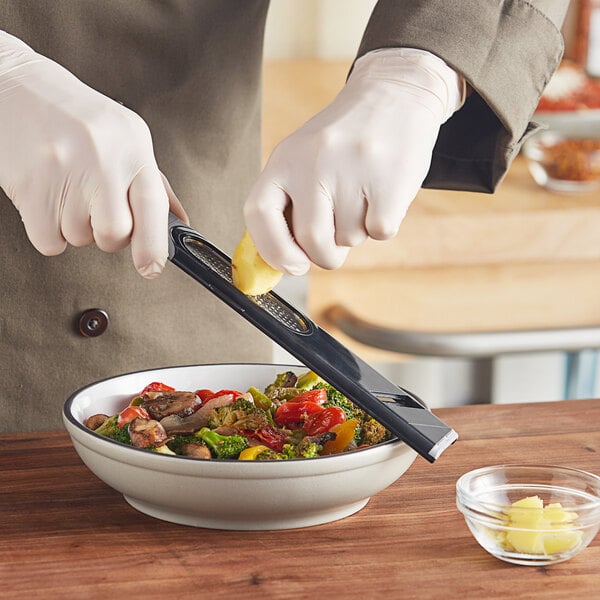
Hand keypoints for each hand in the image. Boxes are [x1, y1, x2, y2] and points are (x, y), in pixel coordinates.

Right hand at [0, 31, 187, 277]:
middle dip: (108, 237)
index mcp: (133, 145)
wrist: (14, 86)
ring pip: (79, 238)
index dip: (154, 244)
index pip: (153, 204)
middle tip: (97, 212)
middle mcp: (102, 156)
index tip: (151, 268)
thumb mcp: (125, 137)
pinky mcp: (28, 184)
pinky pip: (48, 241)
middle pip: (115, 233)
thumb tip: (178, 222)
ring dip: (75, 227)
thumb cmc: (76, 118)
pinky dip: (48, 231)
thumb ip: (153, 183)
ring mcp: (63, 168)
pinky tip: (47, 197)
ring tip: (66, 189)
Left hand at [244, 48, 463, 274]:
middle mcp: (312, 163)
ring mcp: (351, 171)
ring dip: (357, 231)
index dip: (272, 250)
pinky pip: (380, 233)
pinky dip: (383, 225)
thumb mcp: (304, 160)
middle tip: (337, 239)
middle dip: (326, 255)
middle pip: (311, 241)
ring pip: (349, 240)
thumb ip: (289, 206)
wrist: (395, 94)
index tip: (292, 266)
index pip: (259, 214)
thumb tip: (283, 265)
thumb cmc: (343, 142)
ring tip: (362, 194)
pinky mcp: (389, 182)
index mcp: (284, 159)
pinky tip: (383, 194)